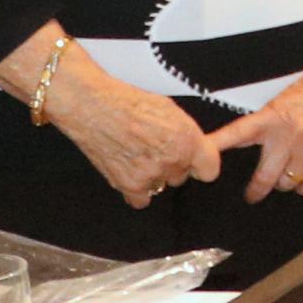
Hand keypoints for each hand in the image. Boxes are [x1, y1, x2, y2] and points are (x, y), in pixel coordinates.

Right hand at [28, 56, 221, 209]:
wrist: (92, 107)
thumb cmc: (128, 103)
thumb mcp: (170, 111)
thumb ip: (188, 135)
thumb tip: (197, 149)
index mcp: (188, 139)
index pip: (210, 170)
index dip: (201, 165)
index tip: (194, 163)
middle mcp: (173, 159)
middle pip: (182, 176)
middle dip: (172, 166)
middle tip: (153, 149)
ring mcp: (151, 174)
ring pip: (162, 186)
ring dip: (153, 176)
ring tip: (136, 155)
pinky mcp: (129, 185)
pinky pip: (141, 199)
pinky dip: (135, 190)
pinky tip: (128, 171)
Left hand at [201, 29, 302, 201]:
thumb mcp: (282, 100)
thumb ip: (267, 122)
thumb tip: (249, 143)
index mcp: (271, 118)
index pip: (236, 135)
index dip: (217, 149)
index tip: (201, 164)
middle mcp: (287, 136)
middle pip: (265, 177)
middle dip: (256, 190)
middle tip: (253, 195)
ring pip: (288, 182)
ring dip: (285, 182)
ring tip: (287, 176)